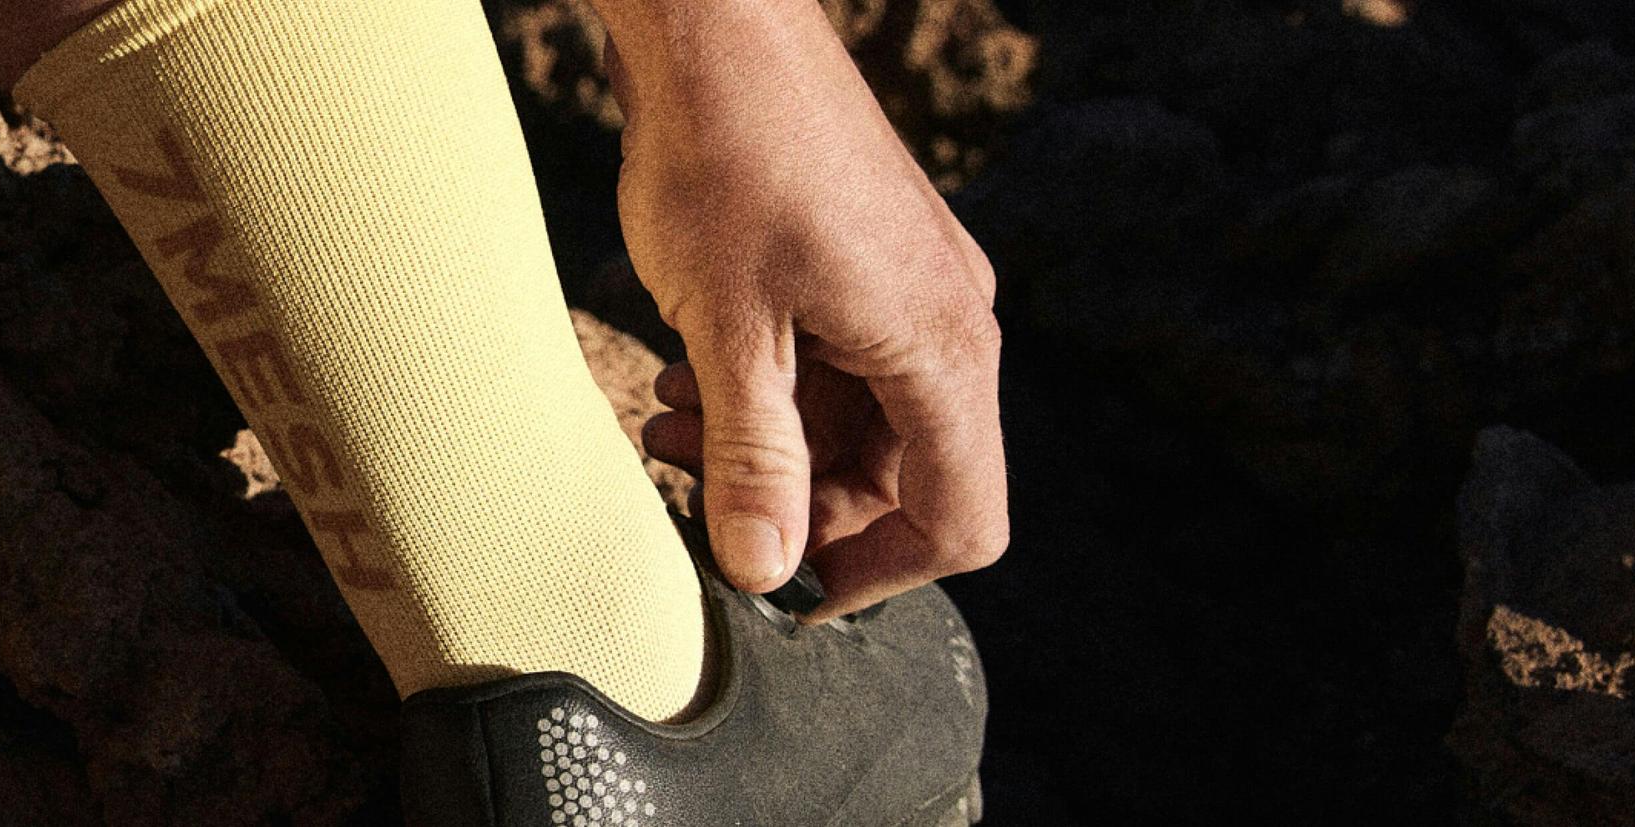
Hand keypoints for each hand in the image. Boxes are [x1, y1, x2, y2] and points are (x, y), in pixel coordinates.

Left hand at [607, 1, 1008, 621]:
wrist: (718, 32)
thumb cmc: (726, 159)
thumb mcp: (727, 330)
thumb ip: (753, 459)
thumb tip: (764, 572)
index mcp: (944, 351)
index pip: (962, 518)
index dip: (879, 575)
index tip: (786, 591)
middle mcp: (952, 325)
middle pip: (907, 478)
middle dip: (799, 501)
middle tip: (689, 482)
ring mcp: (916, 291)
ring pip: (863, 423)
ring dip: (772, 445)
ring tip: (672, 423)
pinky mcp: (873, 267)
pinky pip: (844, 366)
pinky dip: (774, 390)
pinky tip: (691, 378)